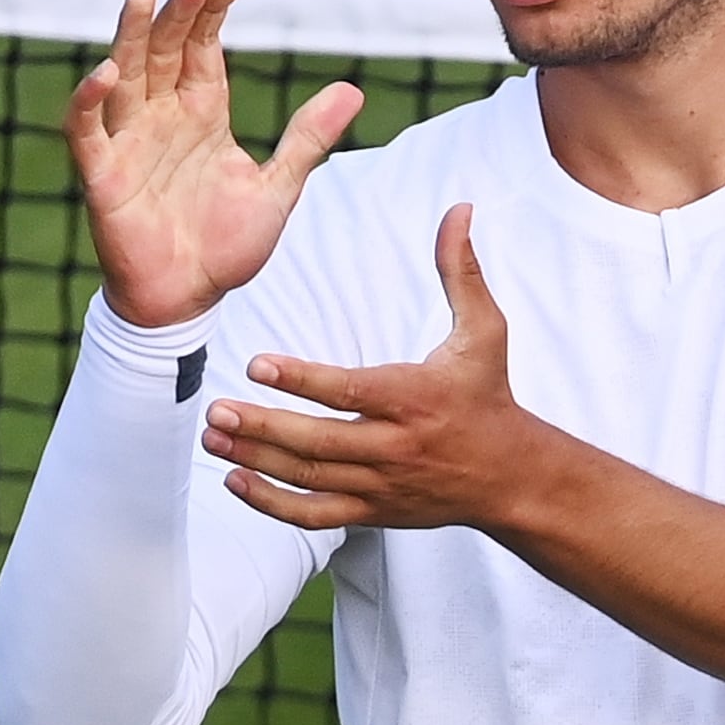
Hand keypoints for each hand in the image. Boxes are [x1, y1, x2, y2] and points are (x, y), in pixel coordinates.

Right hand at [68, 0, 363, 326]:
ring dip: (133, 35)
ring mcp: (130, 143)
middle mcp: (163, 118)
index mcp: (202, 114)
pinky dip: (90, 101)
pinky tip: (104, 72)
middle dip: (180, 13)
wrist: (189, 302)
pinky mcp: (102, 176)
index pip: (206, 49)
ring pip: (126, 76)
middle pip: (167, 51)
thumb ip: (307, 139)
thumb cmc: (226, 247)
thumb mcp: (278, 188)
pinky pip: (88, 132)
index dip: (215, 12)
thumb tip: (353, 90)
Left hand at [201, 204, 553, 530]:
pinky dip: (273, 504)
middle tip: (215, 409)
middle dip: (263, 426)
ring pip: (309, 478)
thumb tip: (458, 210)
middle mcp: (396, 445)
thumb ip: (461, 270)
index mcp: (416, 397)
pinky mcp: (373, 511)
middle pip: (319, 442)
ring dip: (256, 459)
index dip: (301, 380)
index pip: (350, 391)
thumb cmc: (489, 394)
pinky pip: (315, 514)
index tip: (257, 365)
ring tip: (214, 436)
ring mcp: (381, 484)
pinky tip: (235, 481)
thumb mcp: (486, 330)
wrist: (510, 476)